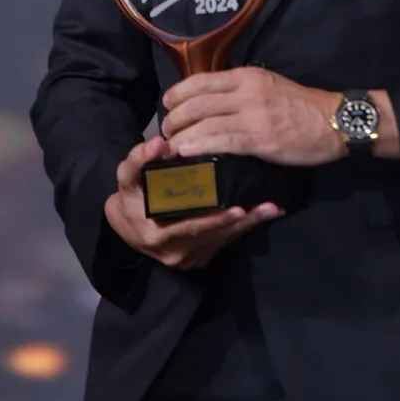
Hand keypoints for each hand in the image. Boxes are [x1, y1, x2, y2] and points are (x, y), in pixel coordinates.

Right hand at [104, 136, 284, 269]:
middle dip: (243, 222)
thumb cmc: (130, 198)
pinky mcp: (201, 255)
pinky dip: (243, 228)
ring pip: (224, 240)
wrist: (128, 226)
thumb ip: (138, 161)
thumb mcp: (126, 178)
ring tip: (273, 209)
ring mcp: (191, 258)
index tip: (238, 209)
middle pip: (214, 236)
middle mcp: (177, 252)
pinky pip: (224, 241)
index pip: (190, 228)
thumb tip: (157, 142)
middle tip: (268, 207)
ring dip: (249, 225)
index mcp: (158, 236)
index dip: (214, 220)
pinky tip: (263, 215)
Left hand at [160, 66, 344, 167]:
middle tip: (166, 132)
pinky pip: (221, 141)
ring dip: (180, 136)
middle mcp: (246, 91)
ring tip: (170, 148)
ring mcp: (253, 115)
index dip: (177, 94)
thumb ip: (242, 91)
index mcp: (247, 76)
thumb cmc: (302, 106)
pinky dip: (198, 146)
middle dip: (174, 118)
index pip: (200, 81)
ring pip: (204, 122)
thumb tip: (211, 102)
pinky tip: (186, 152)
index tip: (167, 106)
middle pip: (196, 102)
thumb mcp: (269, 86)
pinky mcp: (260, 138)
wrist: (334, 121)